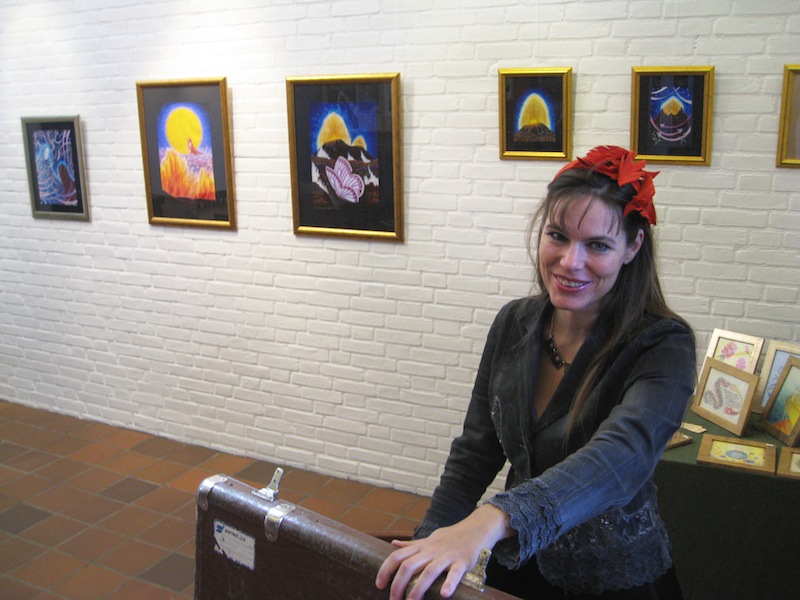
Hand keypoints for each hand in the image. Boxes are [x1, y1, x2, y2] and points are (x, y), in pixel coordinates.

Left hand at [374, 504, 511, 599]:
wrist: (475, 529)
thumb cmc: (450, 537)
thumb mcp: (429, 539)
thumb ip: (411, 545)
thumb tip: (393, 544)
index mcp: (422, 547)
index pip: (397, 556)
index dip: (386, 570)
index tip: (379, 585)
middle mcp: (431, 551)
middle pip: (409, 566)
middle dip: (398, 584)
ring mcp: (447, 556)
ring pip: (429, 571)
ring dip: (418, 588)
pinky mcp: (463, 562)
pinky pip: (455, 573)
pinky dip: (449, 583)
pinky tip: (444, 594)